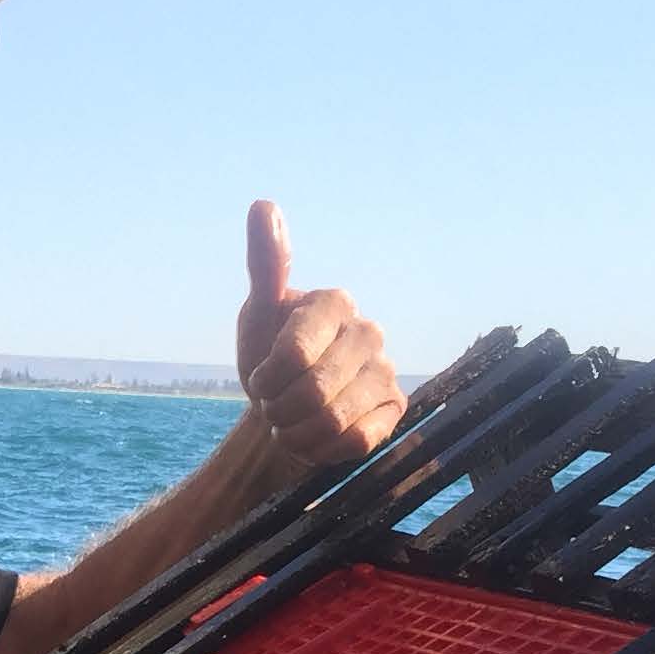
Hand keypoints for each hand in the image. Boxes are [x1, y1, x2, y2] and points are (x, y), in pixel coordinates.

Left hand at [232, 199, 403, 471]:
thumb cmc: (269, 359)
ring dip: (298, 432)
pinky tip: (319, 436)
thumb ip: (266, 264)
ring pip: (334, 420)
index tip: (262, 377)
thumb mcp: (258, 314)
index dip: (267, 377)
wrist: (284, 411)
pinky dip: (325, 448)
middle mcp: (369, 331)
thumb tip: (264, 204)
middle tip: (276, 404)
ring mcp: (387, 370)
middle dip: (281, 408)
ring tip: (294, 421)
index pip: (294, 353)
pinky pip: (356, 441)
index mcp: (336, 302)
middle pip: (314, 391)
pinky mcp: (396, 407)